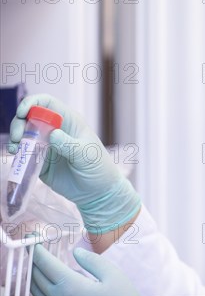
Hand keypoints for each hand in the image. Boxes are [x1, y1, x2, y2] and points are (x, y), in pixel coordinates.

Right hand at [8, 94, 140, 233]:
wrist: (97, 192)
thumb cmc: (98, 168)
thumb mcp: (86, 155)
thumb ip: (69, 145)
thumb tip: (52, 134)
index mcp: (69, 121)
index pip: (47, 103)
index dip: (32, 103)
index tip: (22, 112)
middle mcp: (55, 130)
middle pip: (29, 117)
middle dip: (19, 123)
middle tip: (19, 138)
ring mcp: (46, 145)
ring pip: (23, 134)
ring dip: (15, 138)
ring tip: (16, 148)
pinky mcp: (39, 161)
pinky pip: (23, 153)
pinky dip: (16, 152)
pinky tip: (17, 156)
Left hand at [31, 244, 141, 295]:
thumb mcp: (113, 275)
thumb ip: (93, 261)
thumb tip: (76, 252)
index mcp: (70, 286)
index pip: (45, 264)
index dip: (36, 250)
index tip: (30, 238)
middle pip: (35, 277)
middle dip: (32, 260)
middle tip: (32, 247)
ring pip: (34, 291)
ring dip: (33, 275)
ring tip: (37, 262)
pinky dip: (39, 288)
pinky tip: (47, 282)